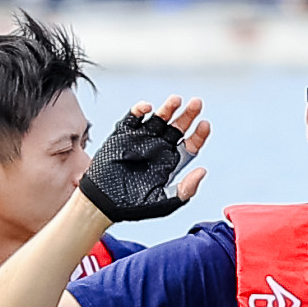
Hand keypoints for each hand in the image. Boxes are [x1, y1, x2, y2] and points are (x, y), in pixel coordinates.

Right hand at [77, 98, 209, 222]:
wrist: (102, 203)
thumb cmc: (133, 206)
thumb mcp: (164, 202)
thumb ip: (185, 189)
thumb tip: (203, 171)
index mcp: (171, 162)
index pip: (190, 144)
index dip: (199, 135)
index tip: (205, 125)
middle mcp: (158, 148)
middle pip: (178, 127)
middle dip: (188, 115)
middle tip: (197, 103)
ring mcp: (141, 139)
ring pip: (159, 119)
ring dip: (168, 108)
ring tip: (176, 100)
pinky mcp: (123, 135)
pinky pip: (133, 118)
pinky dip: (139, 110)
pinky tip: (148, 108)